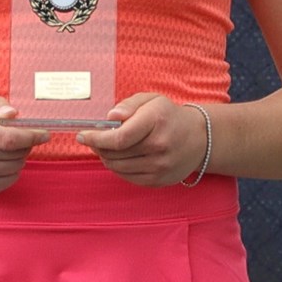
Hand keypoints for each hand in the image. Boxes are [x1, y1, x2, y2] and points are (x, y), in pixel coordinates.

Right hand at [0, 95, 48, 195]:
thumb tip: (14, 115)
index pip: (9, 138)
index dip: (32, 137)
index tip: (44, 134)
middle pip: (15, 154)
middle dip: (26, 145)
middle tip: (22, 138)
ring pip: (15, 168)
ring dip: (19, 157)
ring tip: (8, 148)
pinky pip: (8, 181)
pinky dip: (12, 171)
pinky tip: (2, 161)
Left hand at [77, 94, 208, 186]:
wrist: (199, 139)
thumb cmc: (169, 116)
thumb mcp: (151, 100)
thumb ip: (128, 105)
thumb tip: (110, 118)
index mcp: (156, 121)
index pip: (118, 137)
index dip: (96, 138)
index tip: (82, 135)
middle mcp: (159, 146)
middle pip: (115, 154)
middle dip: (98, 146)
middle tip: (94, 139)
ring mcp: (160, 166)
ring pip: (118, 167)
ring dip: (106, 157)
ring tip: (107, 147)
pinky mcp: (158, 180)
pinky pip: (127, 177)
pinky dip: (118, 168)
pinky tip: (120, 157)